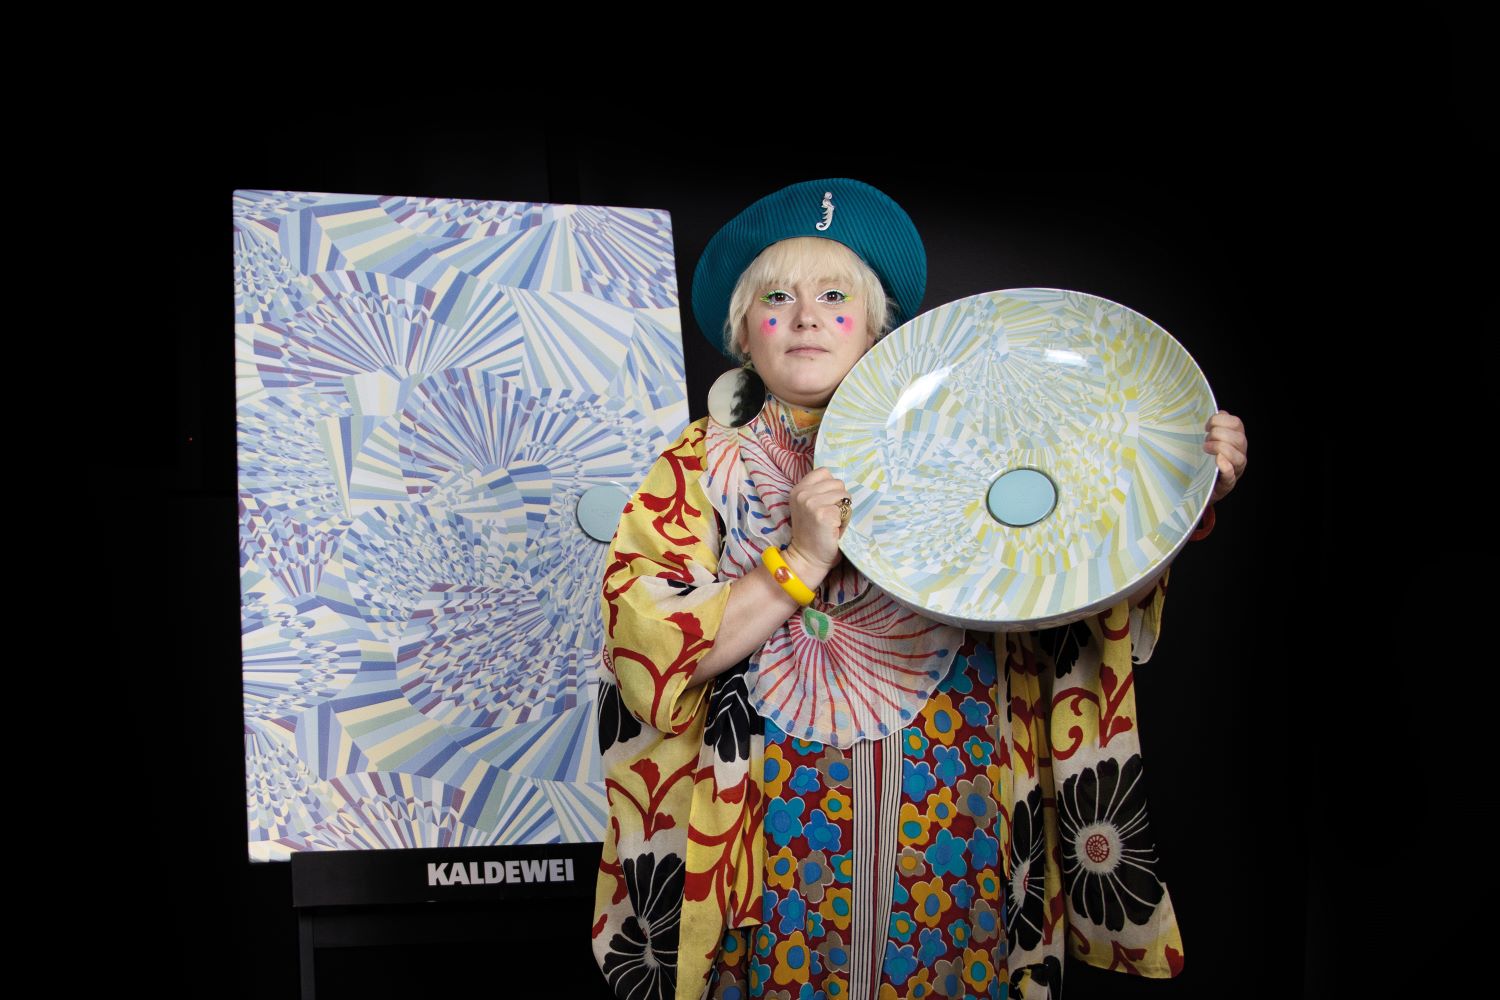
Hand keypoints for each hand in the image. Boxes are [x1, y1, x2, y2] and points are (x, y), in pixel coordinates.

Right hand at [785, 467, 849, 584]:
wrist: (807, 557)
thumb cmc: (812, 533)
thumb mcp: (808, 506)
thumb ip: (818, 491)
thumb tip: (840, 483)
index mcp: (798, 489)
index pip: (824, 472)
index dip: (831, 487)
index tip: (827, 502)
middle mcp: (803, 494)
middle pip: (838, 483)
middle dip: (839, 499)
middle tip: (830, 516)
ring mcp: (812, 503)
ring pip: (844, 495)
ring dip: (843, 510)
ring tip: (833, 522)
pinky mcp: (824, 514)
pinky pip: (846, 510)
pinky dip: (844, 520)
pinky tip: (834, 529)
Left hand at [1205, 411, 1246, 501]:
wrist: (1198, 486)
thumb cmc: (1204, 460)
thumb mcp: (1208, 441)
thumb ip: (1214, 427)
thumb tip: (1217, 412)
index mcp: (1235, 440)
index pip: (1237, 424)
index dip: (1221, 420)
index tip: (1206, 426)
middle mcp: (1239, 453)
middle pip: (1239, 439)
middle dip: (1219, 435)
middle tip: (1205, 440)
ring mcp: (1236, 469)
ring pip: (1238, 457)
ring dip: (1221, 449)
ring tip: (1206, 449)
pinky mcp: (1227, 484)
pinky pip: (1231, 476)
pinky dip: (1226, 467)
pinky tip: (1219, 461)